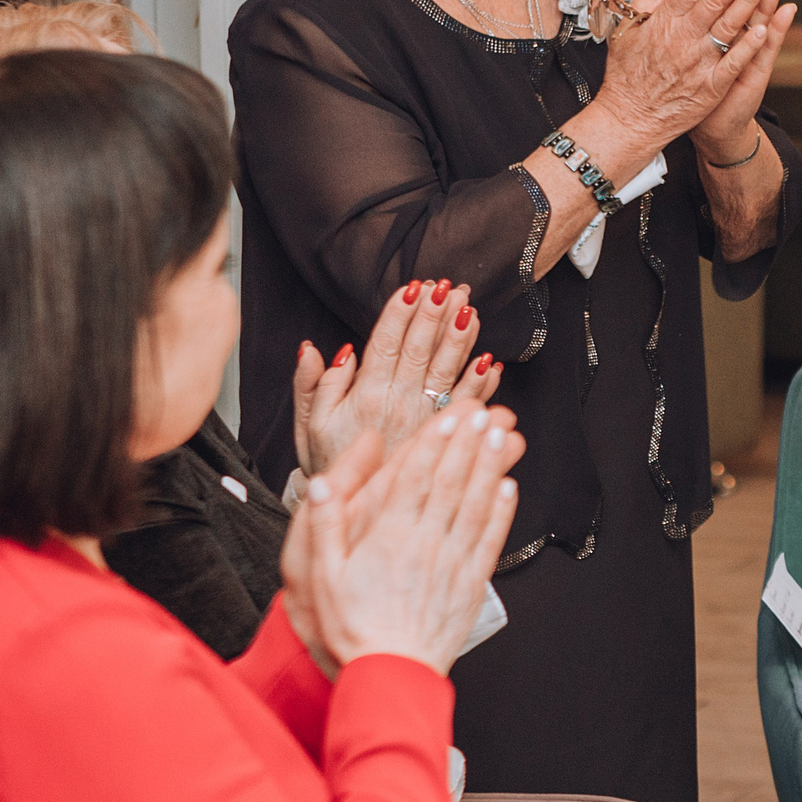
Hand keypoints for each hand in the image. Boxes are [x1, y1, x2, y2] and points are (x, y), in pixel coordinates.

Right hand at [283, 401, 523, 676]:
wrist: (391, 673)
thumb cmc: (353, 627)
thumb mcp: (321, 576)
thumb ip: (324, 525)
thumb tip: (321, 484)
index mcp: (389, 538)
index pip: (415, 478)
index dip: (433, 443)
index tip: (447, 416)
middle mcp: (426, 544)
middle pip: (451, 482)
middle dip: (468, 442)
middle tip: (482, 410)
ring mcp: (453, 563)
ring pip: (476, 504)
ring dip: (490, 466)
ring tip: (502, 435)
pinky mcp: (472, 583)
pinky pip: (490, 540)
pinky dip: (502, 512)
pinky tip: (509, 487)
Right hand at [292, 279, 501, 477]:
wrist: (358, 513)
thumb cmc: (333, 464)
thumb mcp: (310, 426)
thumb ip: (312, 386)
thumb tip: (314, 349)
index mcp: (365, 395)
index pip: (385, 345)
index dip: (399, 315)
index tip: (413, 288)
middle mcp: (397, 404)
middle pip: (419, 351)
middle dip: (434, 316)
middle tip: (449, 288)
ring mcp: (424, 420)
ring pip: (445, 372)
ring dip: (460, 339)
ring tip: (470, 309)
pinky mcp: (443, 437)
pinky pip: (465, 407)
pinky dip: (480, 384)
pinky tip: (490, 362)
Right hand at [593, 0, 786, 146]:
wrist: (628, 120)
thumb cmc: (626, 79)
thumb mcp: (624, 36)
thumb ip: (642, 11)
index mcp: (663, 24)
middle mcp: (682, 39)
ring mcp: (698, 62)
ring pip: (727, 25)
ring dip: (746, 1)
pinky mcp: (710, 87)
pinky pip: (732, 63)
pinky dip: (748, 46)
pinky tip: (764, 29)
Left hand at [692, 0, 797, 164]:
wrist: (712, 128)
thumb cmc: (694, 90)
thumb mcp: (684, 52)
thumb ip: (676, 24)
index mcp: (718, 27)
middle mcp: (736, 36)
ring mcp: (748, 53)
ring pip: (760, 15)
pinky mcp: (754, 74)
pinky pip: (765, 49)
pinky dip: (775, 30)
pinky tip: (786, 11)